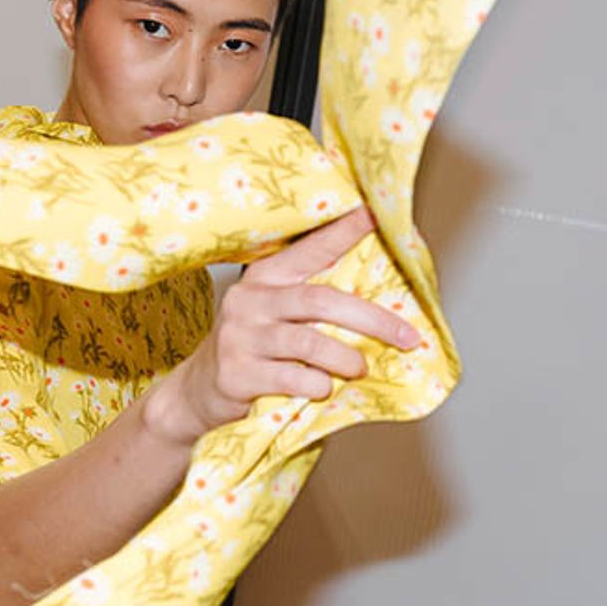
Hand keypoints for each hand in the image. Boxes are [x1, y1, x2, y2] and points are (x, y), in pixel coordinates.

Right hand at [147, 209, 420, 443]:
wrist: (198, 392)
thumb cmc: (254, 349)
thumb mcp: (275, 315)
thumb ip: (313, 304)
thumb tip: (380, 303)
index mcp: (266, 277)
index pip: (313, 249)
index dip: (344, 232)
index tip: (376, 213)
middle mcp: (250, 300)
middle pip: (321, 301)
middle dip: (372, 319)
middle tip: (408, 337)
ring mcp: (240, 337)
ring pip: (308, 343)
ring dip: (345, 357)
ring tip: (361, 368)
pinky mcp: (237, 374)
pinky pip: (292, 378)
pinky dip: (317, 385)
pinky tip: (322, 389)